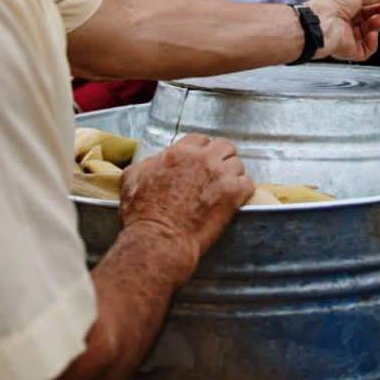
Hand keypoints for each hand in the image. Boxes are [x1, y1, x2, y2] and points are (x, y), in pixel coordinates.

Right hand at [119, 135, 252, 270]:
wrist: (159, 240)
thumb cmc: (143, 215)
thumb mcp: (131, 179)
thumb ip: (147, 164)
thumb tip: (155, 161)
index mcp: (179, 153)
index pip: (201, 140)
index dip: (202, 151)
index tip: (201, 162)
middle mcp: (202, 159)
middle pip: (224, 146)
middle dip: (221, 158)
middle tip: (217, 173)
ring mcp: (220, 176)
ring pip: (238, 165)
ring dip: (232, 175)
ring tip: (224, 189)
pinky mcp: (233, 194)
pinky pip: (247, 184)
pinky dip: (243, 191)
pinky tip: (234, 199)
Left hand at [306, 0, 379, 62]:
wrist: (319, 24)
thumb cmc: (330, 5)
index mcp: (345, 6)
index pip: (367, 5)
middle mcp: (347, 21)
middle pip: (370, 18)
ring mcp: (349, 36)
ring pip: (370, 32)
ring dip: (377, 25)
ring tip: (378, 19)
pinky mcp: (350, 50)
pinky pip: (367, 49)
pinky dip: (373, 42)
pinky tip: (372, 34)